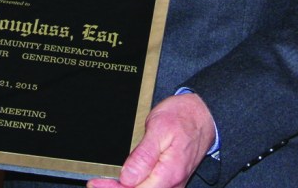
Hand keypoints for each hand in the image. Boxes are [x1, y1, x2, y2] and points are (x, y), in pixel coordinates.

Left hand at [87, 93, 214, 187]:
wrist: (202, 116)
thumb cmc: (181, 118)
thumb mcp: (159, 128)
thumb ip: (144, 156)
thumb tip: (127, 178)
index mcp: (169, 174)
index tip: (95, 183)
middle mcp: (172, 184)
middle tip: (95, 184)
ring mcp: (173, 185)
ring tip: (104, 183)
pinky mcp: (171, 181)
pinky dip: (134, 187)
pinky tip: (121, 182)